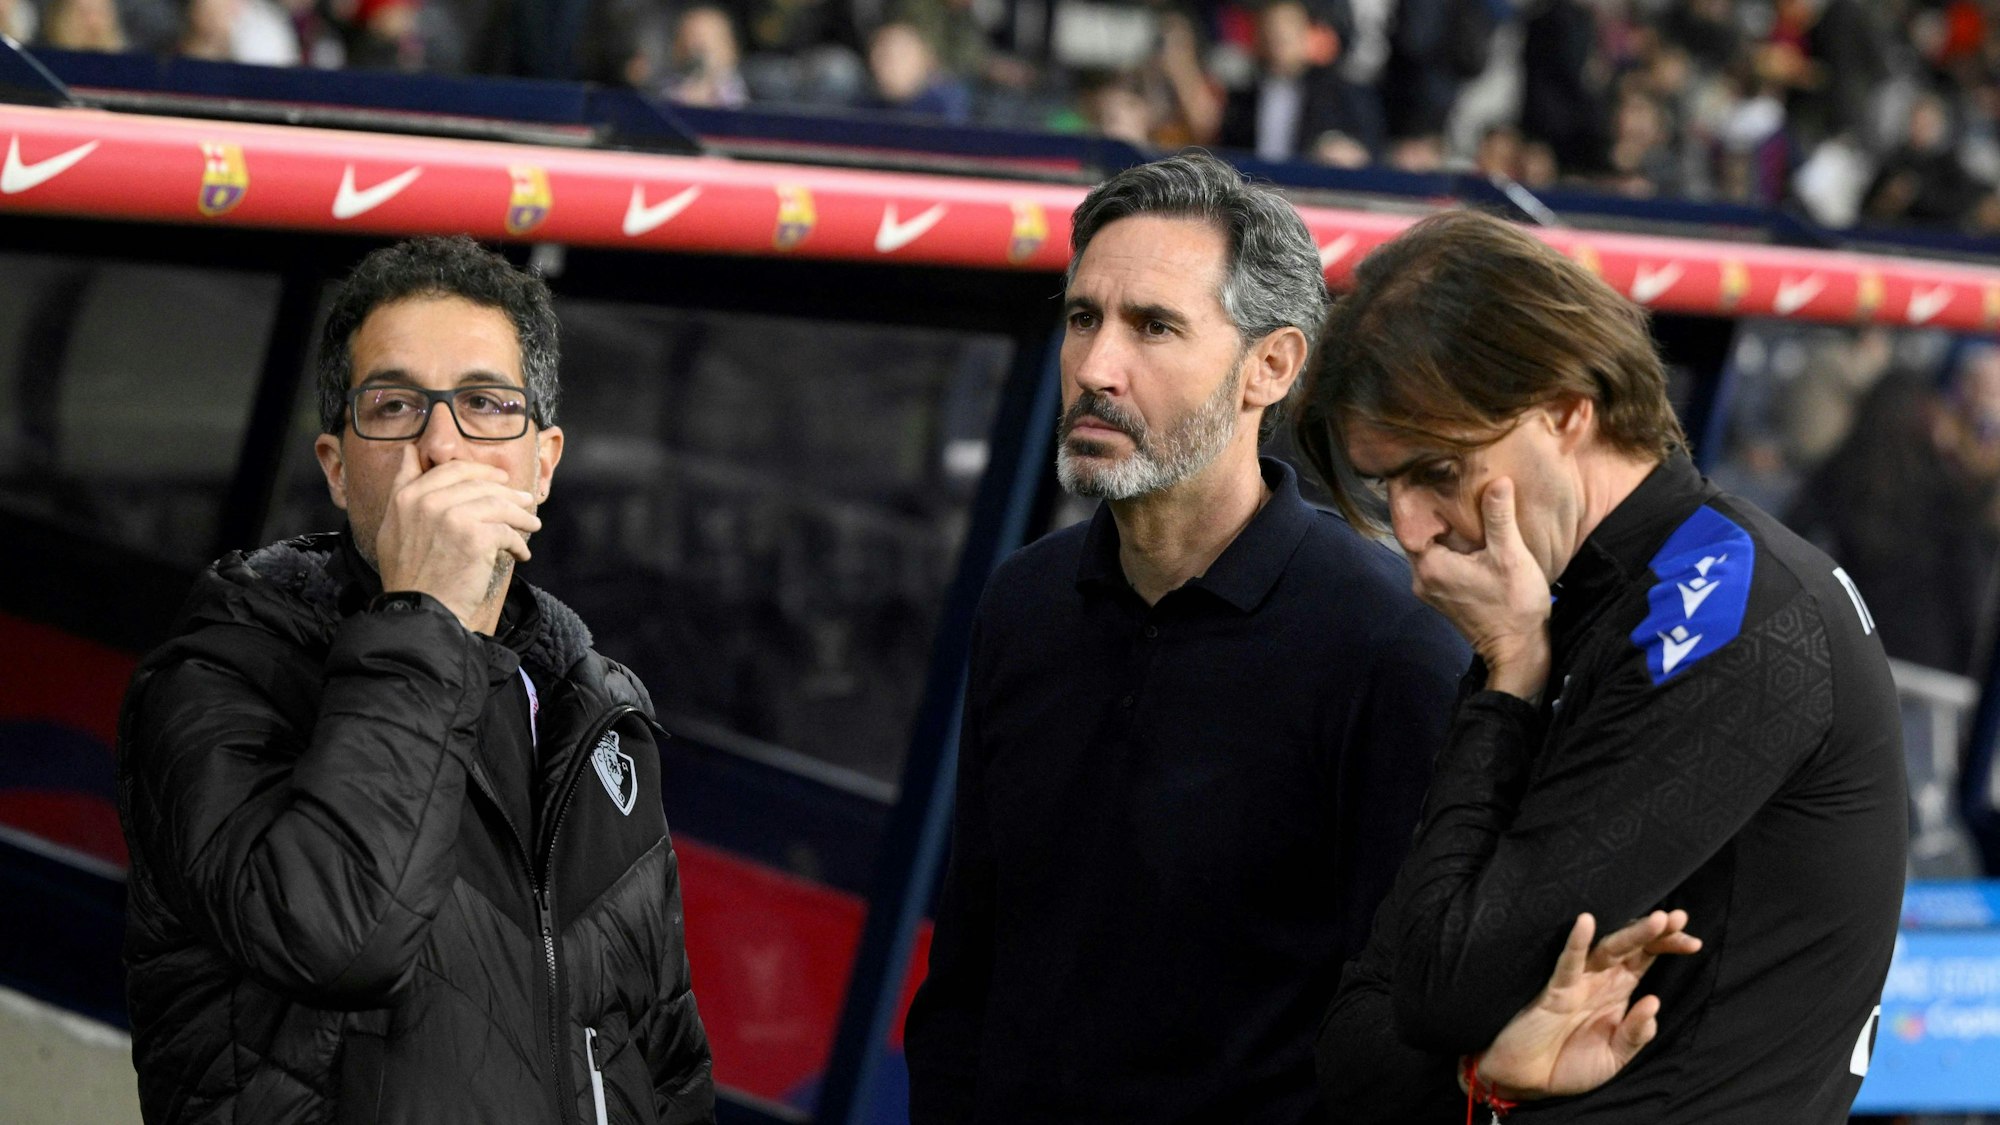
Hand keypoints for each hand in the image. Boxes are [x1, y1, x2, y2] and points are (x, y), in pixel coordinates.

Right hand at [374, 445, 540, 633]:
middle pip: (478, 482)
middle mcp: (426, 501)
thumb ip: (402, 488)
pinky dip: (519, 543)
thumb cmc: (410, 575)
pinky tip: (521, 554)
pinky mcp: (476, 537)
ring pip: (498, 503)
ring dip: (521, 514)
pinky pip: (507, 531)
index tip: (498, 477)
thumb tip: (410, 452)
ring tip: (532, 523)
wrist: (420, 610)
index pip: (450, 469)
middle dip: (506, 490)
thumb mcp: (392, 526)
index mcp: (406, 496)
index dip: (479, 470)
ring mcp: (452, 517)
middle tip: (524, 498)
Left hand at [1409, 478, 1552, 699]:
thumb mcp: (1510, 556)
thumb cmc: (1514, 604)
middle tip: (1438, 480)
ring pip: (1426, 549)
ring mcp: (1429, 590)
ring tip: (1452, 500)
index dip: (1411, 499)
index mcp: (1430, 566)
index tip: (1416, 474)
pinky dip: (1445, 546)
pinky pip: (1436, 562)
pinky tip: (1463, 532)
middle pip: (1416, 535)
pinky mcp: (1443, 596)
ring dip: (1438, 529)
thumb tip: (1498, 481)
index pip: (1407, 524)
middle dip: (1428, 511)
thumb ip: (1499, 518)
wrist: (1518, 650)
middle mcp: (1421, 579)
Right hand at [1475, 910, 1702, 1099]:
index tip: (1693, 941)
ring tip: (1657, 921)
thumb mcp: (1614, 1058)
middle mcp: (1600, 981)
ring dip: (1632, 934)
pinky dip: (1576, 943)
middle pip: (1632, 948)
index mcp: (1617, 992)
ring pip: (1608, 950)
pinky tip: (1586, 923)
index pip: (1646, 959)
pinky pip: (1567, 963)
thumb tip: (1653, 1003)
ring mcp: (1577, 983)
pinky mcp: (1554, 991)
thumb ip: (1635, 1034)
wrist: (1528, 1081)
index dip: (1668, 947)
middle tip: (1678, 917)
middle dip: (1657, 932)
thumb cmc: (1569, 1066)